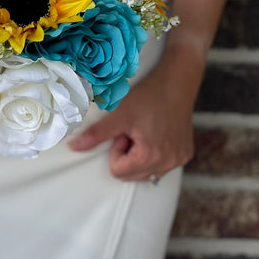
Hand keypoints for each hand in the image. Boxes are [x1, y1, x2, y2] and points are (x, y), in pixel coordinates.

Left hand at [67, 57, 198, 181]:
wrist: (176, 82)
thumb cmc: (148, 96)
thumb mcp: (119, 115)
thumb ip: (96, 135)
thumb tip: (73, 147)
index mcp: (151, 156)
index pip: (118, 171)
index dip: (116, 151)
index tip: (124, 132)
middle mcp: (169, 163)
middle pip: (132, 175)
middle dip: (127, 155)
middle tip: (133, 131)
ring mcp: (178, 160)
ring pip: (146, 172)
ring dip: (140, 156)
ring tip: (144, 132)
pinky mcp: (185, 154)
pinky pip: (161, 166)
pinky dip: (154, 154)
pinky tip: (156, 133)